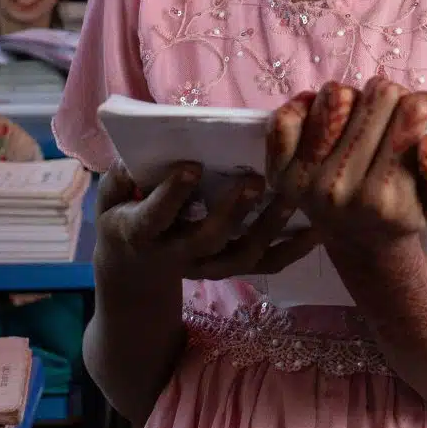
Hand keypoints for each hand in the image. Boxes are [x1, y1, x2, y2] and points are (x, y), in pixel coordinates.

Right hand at [93, 163, 318, 282]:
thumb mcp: (110, 200)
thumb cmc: (125, 218)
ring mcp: (208, 267)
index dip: (172, 194)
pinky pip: (266, 265)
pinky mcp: (232, 270)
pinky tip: (316, 230)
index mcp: (142, 233)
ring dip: (269, 228)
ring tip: (292, 198)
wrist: (136, 270)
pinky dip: (293, 251)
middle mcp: (177, 255)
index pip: (155, 216)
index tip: (192, 166)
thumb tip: (136, 156)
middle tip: (254, 179)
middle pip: (207, 239)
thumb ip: (121, 180)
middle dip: (232, 211)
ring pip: (243, 255)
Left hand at [265, 79, 426, 249]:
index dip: (425, 104)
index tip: (426, 116)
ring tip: (360, 119)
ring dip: (354, 99)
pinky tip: (326, 122)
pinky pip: (285, 117)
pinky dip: (306, 107)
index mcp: (384, 197)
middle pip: (379, 95)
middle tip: (392, 119)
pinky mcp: (279, 172)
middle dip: (393, 99)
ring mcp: (304, 180)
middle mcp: (340, 188)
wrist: (360, 242)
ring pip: (336, 96)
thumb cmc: (405, 212)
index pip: (411, 113)